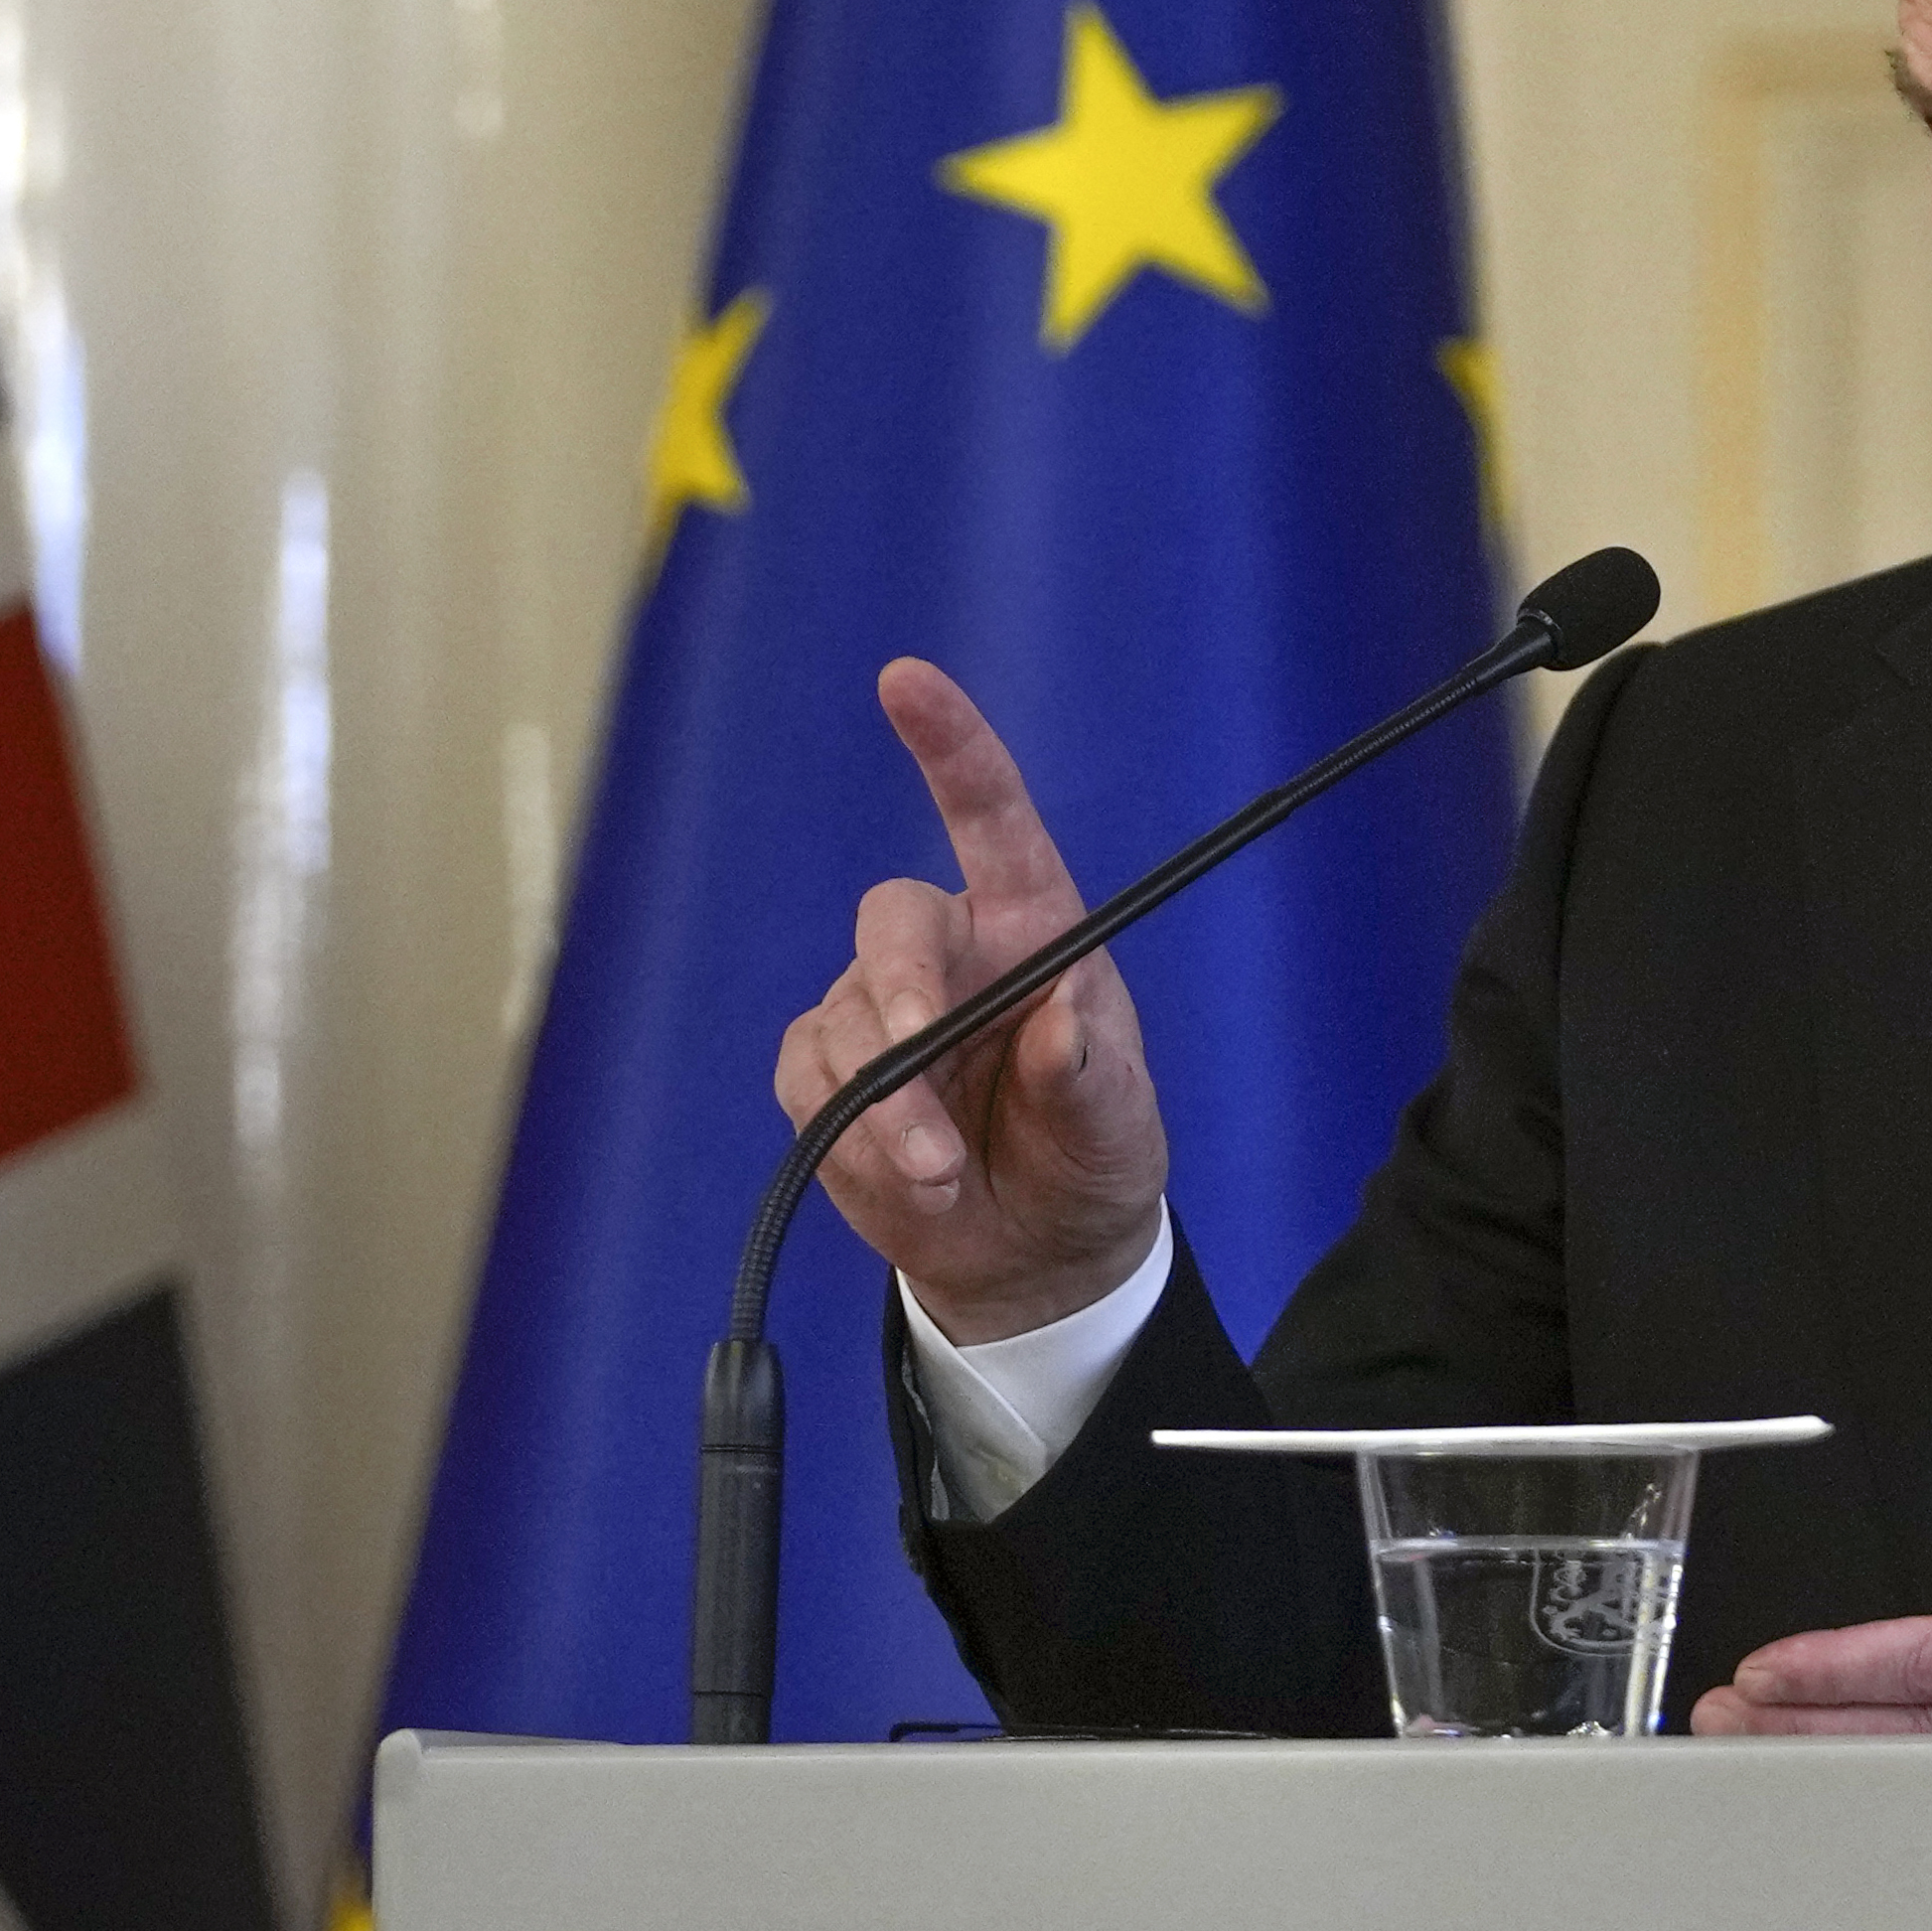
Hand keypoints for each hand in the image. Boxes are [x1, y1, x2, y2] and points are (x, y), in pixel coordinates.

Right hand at [770, 658, 1168, 1342]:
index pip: (989, 815)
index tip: (906, 679)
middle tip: (918, 1068)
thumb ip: (1090, 1074)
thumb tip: (1059, 1016)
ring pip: (843, 1026)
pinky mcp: (825, 1073)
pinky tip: (909, 1178)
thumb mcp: (1118, 1125)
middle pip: (892, 924)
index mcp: (1032, 926)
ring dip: (887, 1110)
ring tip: (943, 1175)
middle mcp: (949, 950)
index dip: (949, 744)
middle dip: (900, 996)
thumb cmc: (1088, 1157)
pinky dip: (854, 1140)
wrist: (1031, 1251)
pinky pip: (812, 1088)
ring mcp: (876, 1009)